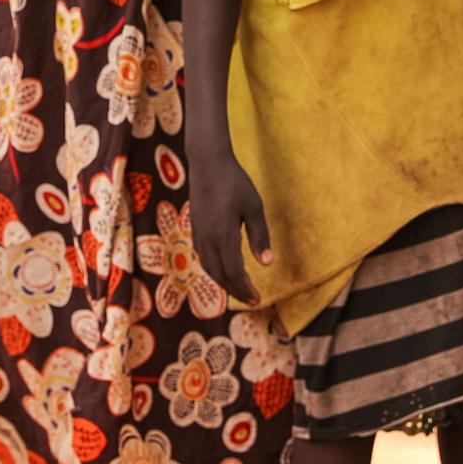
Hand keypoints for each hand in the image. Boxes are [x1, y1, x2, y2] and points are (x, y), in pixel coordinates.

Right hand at [189, 148, 271, 307]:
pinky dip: (214, 269)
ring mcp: (198, 234)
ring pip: (209, 268)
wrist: (208, 164)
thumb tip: (267, 263)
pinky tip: (224, 269)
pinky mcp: (195, 228)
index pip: (233, 272)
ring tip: (239, 289)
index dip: (245, 289)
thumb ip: (259, 236)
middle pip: (220, 275)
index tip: (257, 299)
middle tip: (252, 299)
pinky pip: (203, 257)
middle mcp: (208, 239)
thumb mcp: (253, 208)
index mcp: (224, 235)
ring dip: (224, 282)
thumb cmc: (235, 183)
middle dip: (236, 290)